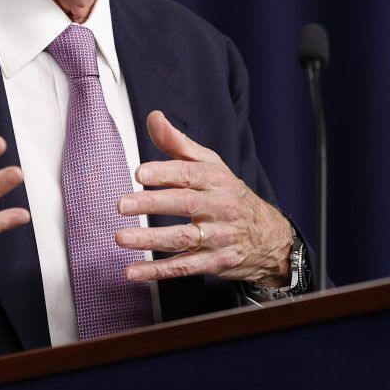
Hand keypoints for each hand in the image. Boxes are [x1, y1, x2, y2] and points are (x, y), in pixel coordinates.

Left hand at [114, 111, 292, 287]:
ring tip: (121, 237)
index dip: (164, 173)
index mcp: (216, 180)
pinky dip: (157, 271)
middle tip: (122, 204)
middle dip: (152, 204)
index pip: (189, 174)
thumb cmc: (228, 194)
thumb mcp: (210, 165)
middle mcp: (220, 208)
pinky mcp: (215, 262)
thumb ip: (178, 144)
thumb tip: (154, 117)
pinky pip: (184, 267)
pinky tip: (133, 271)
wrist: (268, 236)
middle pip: (185, 205)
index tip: (140, 173)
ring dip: (150, 240)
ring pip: (183, 238)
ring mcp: (218, 237)